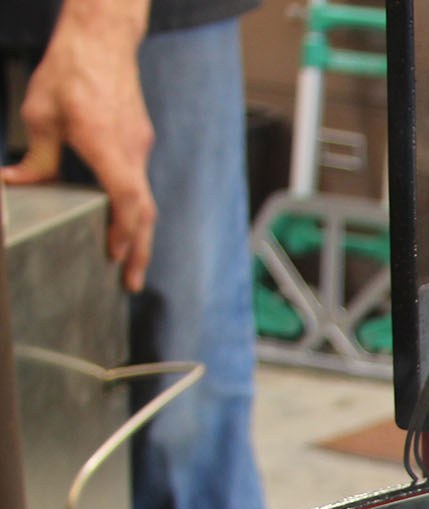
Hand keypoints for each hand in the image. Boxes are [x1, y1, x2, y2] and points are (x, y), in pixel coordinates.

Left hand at [1, 0, 155, 292]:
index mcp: (106, 145)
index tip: (115, 256)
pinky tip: (122, 222)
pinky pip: (139, 182)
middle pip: (145, 212)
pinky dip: (134, 210)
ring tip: (130, 263)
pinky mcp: (137, 141)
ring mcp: (138, 147)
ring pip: (146, 200)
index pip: (128, 199)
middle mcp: (130, 151)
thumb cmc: (71, 71)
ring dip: (139, 236)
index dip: (124, 231)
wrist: (100, 40)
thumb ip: (36, 157)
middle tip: (132, 283)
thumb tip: (18, 183)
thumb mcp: (40, 115)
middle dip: (140, 251)